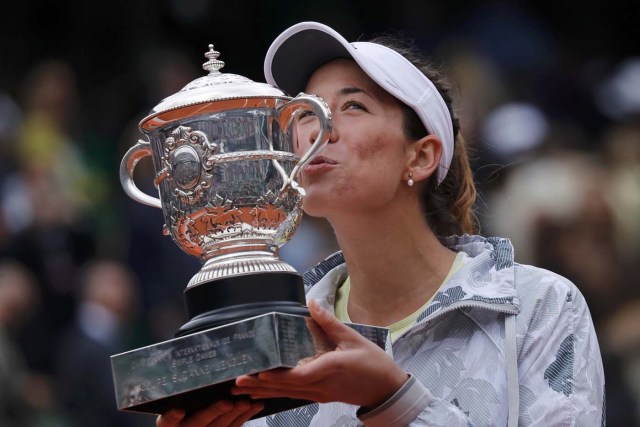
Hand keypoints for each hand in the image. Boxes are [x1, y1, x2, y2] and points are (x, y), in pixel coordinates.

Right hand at [156, 400, 263, 426]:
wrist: (192, 423)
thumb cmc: (183, 406)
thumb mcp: (178, 400)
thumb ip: (184, 390)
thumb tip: (187, 365)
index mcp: (170, 423)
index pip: (167, 421)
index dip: (171, 417)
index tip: (179, 411)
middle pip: (198, 423)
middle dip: (213, 412)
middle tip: (226, 403)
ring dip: (234, 415)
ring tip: (246, 403)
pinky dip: (244, 417)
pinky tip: (256, 406)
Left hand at [231, 299, 408, 408]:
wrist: (386, 390)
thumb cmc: (373, 364)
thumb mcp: (353, 338)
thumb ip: (329, 322)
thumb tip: (311, 304)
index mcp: (330, 369)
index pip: (299, 376)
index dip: (277, 376)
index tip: (259, 371)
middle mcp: (321, 385)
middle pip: (285, 388)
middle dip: (260, 385)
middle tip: (237, 382)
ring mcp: (319, 394)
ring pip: (287, 394)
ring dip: (263, 391)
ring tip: (242, 389)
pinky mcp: (320, 396)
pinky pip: (294, 396)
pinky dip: (276, 393)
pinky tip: (263, 392)